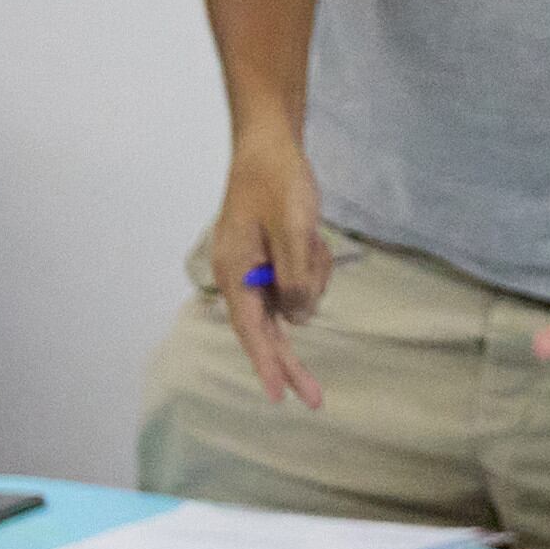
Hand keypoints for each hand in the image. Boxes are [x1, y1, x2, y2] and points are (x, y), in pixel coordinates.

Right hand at [205, 130, 328, 409]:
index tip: (278, 396)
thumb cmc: (278, 183)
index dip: (267, 364)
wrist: (272, 149)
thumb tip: (298, 316)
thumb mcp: (293, 229)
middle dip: (292, 360)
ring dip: (313, 274)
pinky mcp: (272, 262)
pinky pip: (301, 280)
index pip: (251, 330)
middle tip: (315, 400)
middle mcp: (241, 277)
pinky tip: (311, 235)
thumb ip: (295, 276)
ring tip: (310, 234)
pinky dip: (313, 264)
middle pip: (269, 331)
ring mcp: (256, 270)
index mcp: (234, 271)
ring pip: (296, 299)